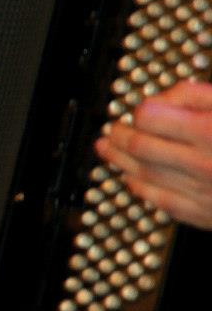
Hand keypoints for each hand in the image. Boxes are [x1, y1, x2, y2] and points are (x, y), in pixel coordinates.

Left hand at [95, 79, 211, 229]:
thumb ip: (199, 96)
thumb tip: (166, 98)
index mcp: (211, 131)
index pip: (149, 116)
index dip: (141, 110)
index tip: (141, 110)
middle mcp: (203, 164)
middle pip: (139, 146)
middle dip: (120, 135)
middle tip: (114, 129)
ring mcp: (203, 192)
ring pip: (143, 175)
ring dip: (120, 160)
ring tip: (108, 149)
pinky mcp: (207, 215)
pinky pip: (161, 202)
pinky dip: (140, 188)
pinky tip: (132, 178)